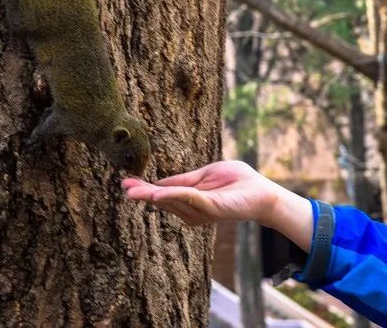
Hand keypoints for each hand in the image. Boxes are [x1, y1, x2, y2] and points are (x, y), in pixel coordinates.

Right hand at [121, 160, 278, 225]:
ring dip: (152, 194)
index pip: (163, 193)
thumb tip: (160, 183)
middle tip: (124, 188)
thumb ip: (184, 180)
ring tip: (132, 190)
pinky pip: (189, 198)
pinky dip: (173, 195)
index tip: (125, 184)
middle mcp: (192, 210)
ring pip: (172, 200)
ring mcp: (201, 211)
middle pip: (163, 200)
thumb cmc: (237, 182)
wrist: (262, 193)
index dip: (144, 189)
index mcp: (190, 200)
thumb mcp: (205, 175)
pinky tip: (158, 193)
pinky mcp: (211, 208)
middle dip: (143, 194)